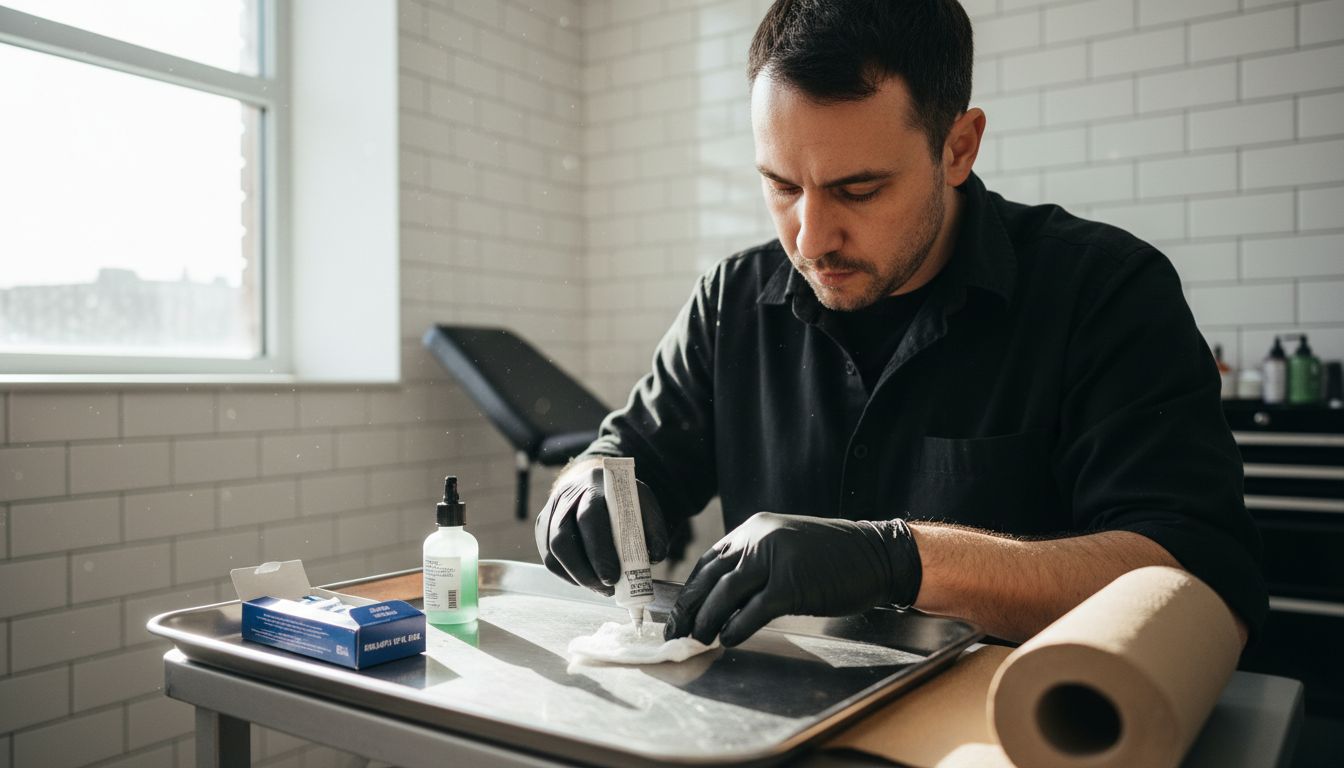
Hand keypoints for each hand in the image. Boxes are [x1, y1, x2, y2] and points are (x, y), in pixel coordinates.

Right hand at [535, 464, 669, 594]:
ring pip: (552, 553)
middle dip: (585, 571)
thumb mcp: (644, 505)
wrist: (597, 484)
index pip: (589, 518)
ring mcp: (550, 511)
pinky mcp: (542, 527)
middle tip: (607, 588)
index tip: (613, 577)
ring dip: (577, 577)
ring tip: (601, 587)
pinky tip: (588, 580)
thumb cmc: (622, 500)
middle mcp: (566, 496)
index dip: (599, 551)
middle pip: (563, 538)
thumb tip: (653, 558)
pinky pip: (549, 559)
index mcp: (594, 485)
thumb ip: (654, 529)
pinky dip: (569, 576)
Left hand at [664, 512, 921, 645]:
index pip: (710, 560)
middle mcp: (760, 539)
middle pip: (711, 577)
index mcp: (755, 529)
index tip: (680, 612)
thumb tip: (721, 601)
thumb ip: (754, 566)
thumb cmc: (832, 558)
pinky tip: (727, 640)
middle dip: (690, 608)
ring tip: (697, 640)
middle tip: (676, 632)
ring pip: (725, 593)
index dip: (692, 589)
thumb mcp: (785, 550)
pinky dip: (736, 627)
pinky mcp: (791, 585)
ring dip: (707, 620)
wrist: (875, 556)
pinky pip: (753, 611)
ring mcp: (775, 560)